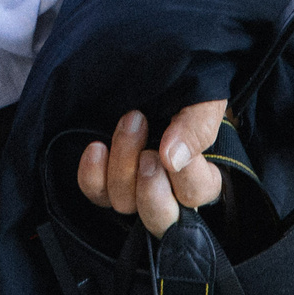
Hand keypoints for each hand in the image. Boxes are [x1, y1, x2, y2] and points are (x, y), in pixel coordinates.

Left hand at [76, 100, 227, 237]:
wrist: (147, 76)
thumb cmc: (182, 92)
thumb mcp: (200, 102)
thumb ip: (197, 128)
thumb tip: (173, 158)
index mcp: (199, 177)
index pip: (198, 195)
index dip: (188, 177)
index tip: (173, 150)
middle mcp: (166, 192)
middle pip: (159, 218)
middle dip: (151, 188)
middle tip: (148, 154)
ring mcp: (133, 189)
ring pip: (124, 202)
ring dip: (124, 165)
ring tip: (131, 124)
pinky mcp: (105, 182)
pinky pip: (95, 192)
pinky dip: (93, 174)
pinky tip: (97, 148)